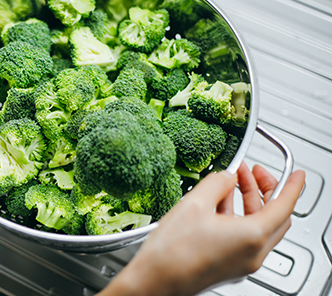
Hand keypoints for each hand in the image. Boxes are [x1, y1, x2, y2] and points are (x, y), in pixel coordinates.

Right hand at [100, 162, 304, 295]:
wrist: (155, 281)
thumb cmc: (171, 253)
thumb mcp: (194, 204)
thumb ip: (217, 183)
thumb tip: (227, 175)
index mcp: (252, 237)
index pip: (285, 206)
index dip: (292, 185)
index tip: (298, 174)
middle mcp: (253, 254)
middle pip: (275, 217)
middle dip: (266, 190)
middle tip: (254, 172)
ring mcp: (242, 263)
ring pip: (259, 227)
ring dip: (250, 201)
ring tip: (232, 182)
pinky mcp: (229, 266)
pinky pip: (244, 237)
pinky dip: (239, 216)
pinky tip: (220, 203)